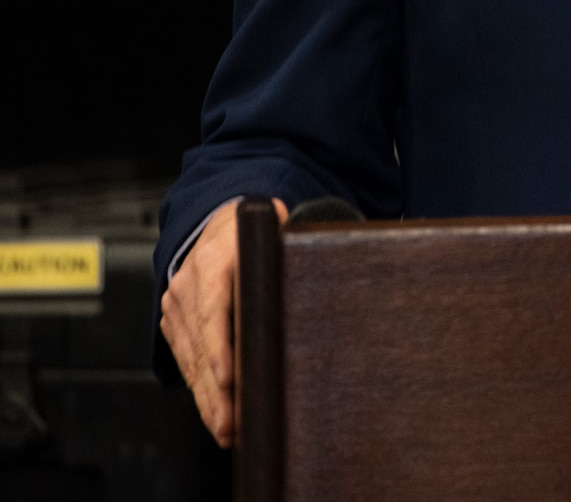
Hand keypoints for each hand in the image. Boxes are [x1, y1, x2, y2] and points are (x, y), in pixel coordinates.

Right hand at [160, 196, 287, 445]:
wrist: (220, 219)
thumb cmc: (258, 228)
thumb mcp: (276, 231)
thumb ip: (288, 252)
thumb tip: (318, 273)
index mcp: (216, 258)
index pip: (213, 308)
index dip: (219, 346)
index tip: (228, 377)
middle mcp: (189, 282)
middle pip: (200, 344)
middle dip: (214, 389)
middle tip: (230, 423)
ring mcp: (178, 302)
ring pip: (190, 359)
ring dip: (207, 398)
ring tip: (225, 429)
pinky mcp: (174, 319)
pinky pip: (185, 360)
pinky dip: (199, 388)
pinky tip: (213, 411)